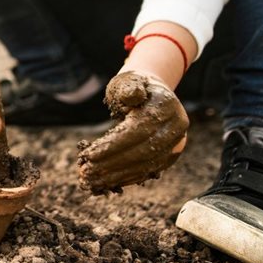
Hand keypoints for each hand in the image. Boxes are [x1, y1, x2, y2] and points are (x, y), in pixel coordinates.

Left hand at [77, 71, 188, 193]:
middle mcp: (176, 127)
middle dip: (112, 164)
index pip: (138, 131)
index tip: (88, 155)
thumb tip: (132, 96)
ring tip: (92, 180)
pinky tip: (107, 182)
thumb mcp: (128, 80)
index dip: (113, 145)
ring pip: (146, 165)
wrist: (153, 93)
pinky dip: (127, 177)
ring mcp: (176, 143)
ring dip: (117, 175)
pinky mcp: (170, 155)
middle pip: (142, 151)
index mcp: (166, 106)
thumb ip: (129, 87)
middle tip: (86, 172)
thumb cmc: (132, 85)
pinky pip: (148, 170)